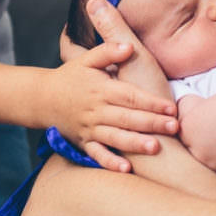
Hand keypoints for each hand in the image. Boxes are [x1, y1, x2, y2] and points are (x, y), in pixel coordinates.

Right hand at [44, 41, 177, 172]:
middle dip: (151, 123)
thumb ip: (107, 50)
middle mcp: (96, 110)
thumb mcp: (86, 59)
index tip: (171, 106)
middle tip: (174, 127)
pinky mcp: (84, 142)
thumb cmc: (69, 77)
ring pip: (115, 137)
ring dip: (135, 143)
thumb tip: (128, 46)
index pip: (129, 96)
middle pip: (127, 117)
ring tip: (155, 148)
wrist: (41, 98)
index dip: (150, 101)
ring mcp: (90, 128)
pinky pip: (97, 154)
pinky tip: (126, 169)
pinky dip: (110, 162)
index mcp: (101, 89)